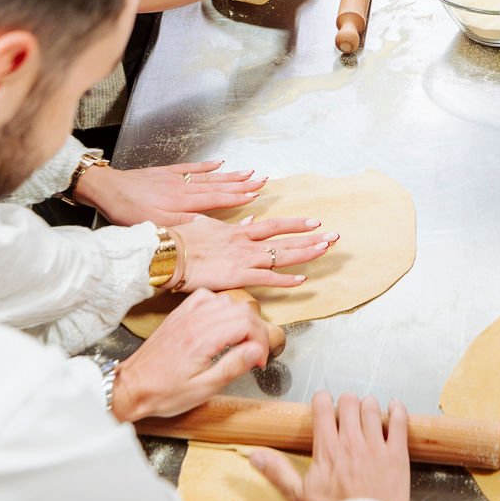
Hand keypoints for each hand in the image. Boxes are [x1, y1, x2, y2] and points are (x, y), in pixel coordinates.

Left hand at [80, 157, 268, 225]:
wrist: (106, 189)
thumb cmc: (127, 212)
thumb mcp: (154, 225)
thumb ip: (182, 224)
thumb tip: (208, 224)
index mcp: (182, 202)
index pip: (217, 200)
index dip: (238, 197)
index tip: (256, 194)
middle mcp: (183, 188)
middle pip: (218, 185)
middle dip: (241, 183)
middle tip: (261, 179)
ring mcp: (176, 178)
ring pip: (209, 176)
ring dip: (230, 174)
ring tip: (248, 171)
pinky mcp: (166, 172)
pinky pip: (192, 167)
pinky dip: (207, 165)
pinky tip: (219, 162)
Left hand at [111, 290, 273, 420]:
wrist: (132, 387)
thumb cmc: (164, 393)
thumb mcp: (203, 389)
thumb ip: (232, 367)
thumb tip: (256, 351)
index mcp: (202, 339)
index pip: (247, 325)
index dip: (261, 342)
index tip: (259, 361)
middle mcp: (194, 320)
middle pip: (242, 310)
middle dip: (256, 331)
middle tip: (255, 354)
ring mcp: (185, 315)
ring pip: (226, 300)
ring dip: (241, 318)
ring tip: (241, 341)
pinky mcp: (179, 315)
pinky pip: (206, 297)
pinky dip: (220, 306)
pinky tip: (221, 322)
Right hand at [174, 212, 338, 290]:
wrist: (165, 253)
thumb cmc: (179, 242)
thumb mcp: (207, 226)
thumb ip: (230, 226)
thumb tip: (249, 221)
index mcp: (236, 231)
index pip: (272, 226)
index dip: (294, 225)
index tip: (313, 222)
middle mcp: (244, 243)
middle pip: (284, 239)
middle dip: (311, 237)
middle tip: (333, 236)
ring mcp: (243, 259)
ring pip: (281, 255)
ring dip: (306, 252)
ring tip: (326, 250)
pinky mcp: (237, 275)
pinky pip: (267, 278)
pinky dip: (285, 279)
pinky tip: (302, 279)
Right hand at [249, 390, 410, 500]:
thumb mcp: (298, 497)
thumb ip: (277, 472)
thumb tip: (255, 455)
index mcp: (328, 449)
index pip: (323, 406)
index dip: (322, 400)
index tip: (323, 403)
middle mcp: (351, 442)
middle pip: (349, 402)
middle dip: (346, 403)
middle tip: (346, 411)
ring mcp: (376, 447)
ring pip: (372, 408)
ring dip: (369, 406)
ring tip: (367, 412)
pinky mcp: (397, 456)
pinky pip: (400, 422)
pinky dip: (397, 410)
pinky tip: (394, 408)